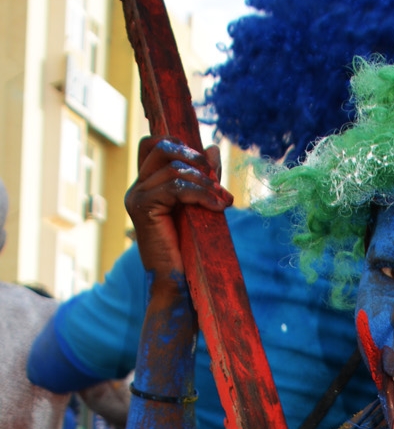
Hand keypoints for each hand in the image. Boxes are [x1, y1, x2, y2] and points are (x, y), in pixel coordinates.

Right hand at [124, 137, 231, 282]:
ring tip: (223, 201)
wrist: (179, 284)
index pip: (154, 145)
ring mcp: (136, 197)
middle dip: (195, 160)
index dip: (180, 144)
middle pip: (162, 148)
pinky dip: (200, 194)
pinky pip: (174, 187)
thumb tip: (212, 147)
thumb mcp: (200, 204)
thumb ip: (204, 177)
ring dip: (205, 182)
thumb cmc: (191, 249)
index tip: (208, 165)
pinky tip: (217, 207)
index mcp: (148, 185)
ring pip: (173, 169)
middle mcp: (137, 188)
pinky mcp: (142, 208)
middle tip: (218, 184)